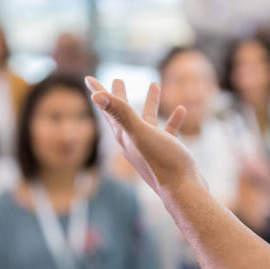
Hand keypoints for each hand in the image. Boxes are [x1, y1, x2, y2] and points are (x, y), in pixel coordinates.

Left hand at [85, 77, 204, 203]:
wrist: (182, 189)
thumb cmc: (161, 161)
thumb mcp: (139, 132)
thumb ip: (120, 113)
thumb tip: (96, 96)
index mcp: (124, 136)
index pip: (106, 110)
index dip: (98, 92)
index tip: (87, 78)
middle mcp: (133, 142)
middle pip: (123, 114)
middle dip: (119, 97)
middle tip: (118, 79)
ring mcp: (150, 148)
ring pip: (147, 121)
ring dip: (149, 103)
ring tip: (154, 85)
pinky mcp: (167, 153)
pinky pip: (168, 132)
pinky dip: (172, 120)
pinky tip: (180, 110)